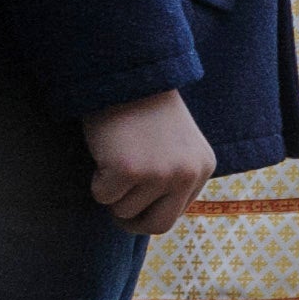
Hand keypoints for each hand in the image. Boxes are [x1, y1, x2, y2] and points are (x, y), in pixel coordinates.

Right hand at [83, 89, 212, 234]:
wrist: (126, 74)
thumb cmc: (143, 110)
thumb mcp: (173, 146)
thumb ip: (171, 177)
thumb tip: (148, 219)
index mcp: (202, 167)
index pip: (174, 214)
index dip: (147, 211)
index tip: (132, 201)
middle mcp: (187, 173)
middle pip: (157, 226)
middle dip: (131, 221)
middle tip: (115, 202)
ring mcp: (160, 173)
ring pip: (124, 210)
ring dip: (112, 190)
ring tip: (115, 155)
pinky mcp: (130, 170)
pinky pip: (103, 197)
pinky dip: (95, 180)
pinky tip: (105, 151)